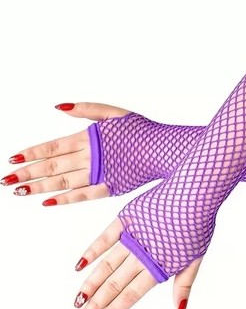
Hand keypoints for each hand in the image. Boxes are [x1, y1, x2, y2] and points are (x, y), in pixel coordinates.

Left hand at [1, 103, 129, 204]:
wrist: (166, 150)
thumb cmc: (141, 131)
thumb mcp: (114, 112)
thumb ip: (86, 109)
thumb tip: (58, 106)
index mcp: (90, 137)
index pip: (53, 146)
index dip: (31, 153)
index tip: (13, 159)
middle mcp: (90, 156)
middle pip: (52, 166)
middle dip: (27, 173)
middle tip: (5, 180)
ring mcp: (99, 174)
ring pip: (62, 181)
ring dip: (39, 187)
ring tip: (19, 191)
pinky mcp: (110, 187)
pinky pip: (82, 195)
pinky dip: (64, 198)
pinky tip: (47, 202)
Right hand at [72, 218, 201, 308]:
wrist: (195, 191)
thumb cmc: (199, 224)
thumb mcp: (196, 256)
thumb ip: (183, 285)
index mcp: (160, 265)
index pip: (132, 293)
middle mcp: (143, 253)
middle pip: (115, 283)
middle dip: (96, 303)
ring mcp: (134, 235)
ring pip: (107, 264)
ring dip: (90, 283)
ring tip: (77, 299)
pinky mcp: (128, 217)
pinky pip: (106, 237)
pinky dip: (92, 251)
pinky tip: (79, 266)